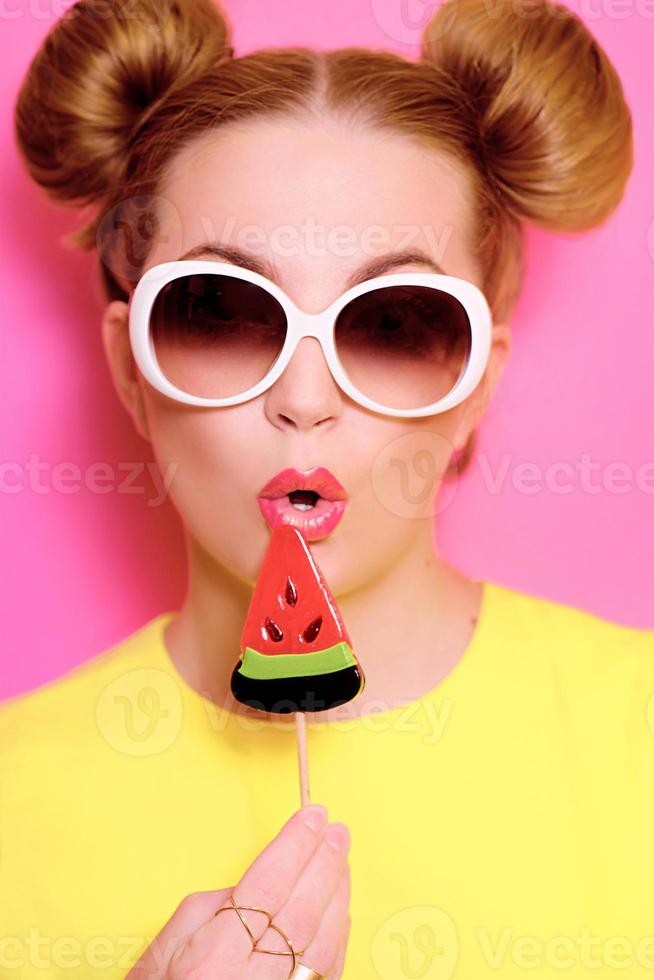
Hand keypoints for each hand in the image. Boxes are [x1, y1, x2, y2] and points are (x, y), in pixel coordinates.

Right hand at [126, 804, 350, 978]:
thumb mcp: (167, 946)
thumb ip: (214, 907)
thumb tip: (259, 881)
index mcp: (214, 959)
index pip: (268, 884)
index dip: (295, 845)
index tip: (312, 816)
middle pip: (302, 910)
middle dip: (324, 863)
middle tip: (337, 831)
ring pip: (324, 941)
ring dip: (338, 894)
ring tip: (342, 859)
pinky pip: (329, 970)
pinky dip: (337, 934)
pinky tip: (339, 908)